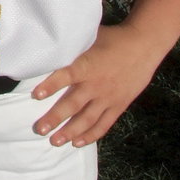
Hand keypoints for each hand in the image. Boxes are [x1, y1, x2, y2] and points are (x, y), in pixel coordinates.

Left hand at [31, 21, 161, 146]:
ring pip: (87, 119)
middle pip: (73, 104)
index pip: (66, 75)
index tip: (36, 95)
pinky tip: (77, 143)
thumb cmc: (112, 38)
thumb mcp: (89, 37)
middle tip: (40, 129)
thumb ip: (72, 48)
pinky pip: (104, 124)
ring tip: (55, 142)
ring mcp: (108, 97)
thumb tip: (49, 47)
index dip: (51, 85)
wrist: (144, 45)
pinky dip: (91, 134)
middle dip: (55, 118)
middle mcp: (96, 84)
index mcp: (87, 65)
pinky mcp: (119, 105)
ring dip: (70, 131)